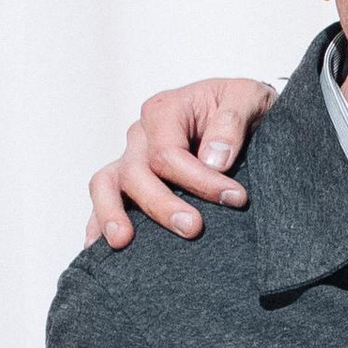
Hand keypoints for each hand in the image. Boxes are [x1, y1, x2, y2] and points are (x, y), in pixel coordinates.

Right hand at [86, 76, 278, 248]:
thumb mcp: (248, 98)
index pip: (168, 152)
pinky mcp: (130, 182)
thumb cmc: (242, 106)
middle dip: (162, 204)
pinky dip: (98, 222)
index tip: (236, 198)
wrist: (244, 114)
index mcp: (165, 111)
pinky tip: (98, 249)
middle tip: (193, 229)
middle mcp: (141, 135)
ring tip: (123, 242)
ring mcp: (131, 158)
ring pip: (106, 185)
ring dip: (112, 214)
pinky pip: (105, 199)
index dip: (200, 180)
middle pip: (136, 173)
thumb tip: (214, 159)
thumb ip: (231, 121)